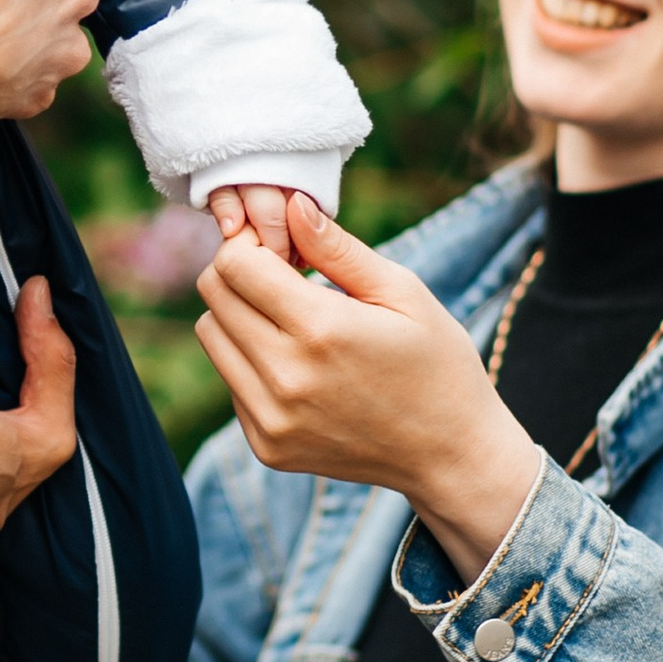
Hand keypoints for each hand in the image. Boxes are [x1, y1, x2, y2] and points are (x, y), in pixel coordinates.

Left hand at [194, 191, 541, 583]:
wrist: (451, 455)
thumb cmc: (436, 364)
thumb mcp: (403, 293)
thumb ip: (338, 248)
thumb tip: (291, 206)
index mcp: (320, 329)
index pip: (234, 265)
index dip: (252, 245)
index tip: (283, 251)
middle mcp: (285, 377)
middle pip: (213, 296)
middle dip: (240, 273)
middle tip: (285, 280)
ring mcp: (271, 419)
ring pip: (211, 338)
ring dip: (239, 317)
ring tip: (291, 322)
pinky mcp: (266, 447)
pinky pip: (230, 383)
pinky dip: (251, 364)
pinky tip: (300, 368)